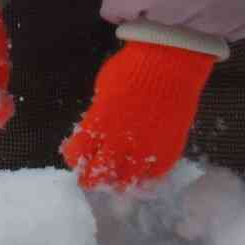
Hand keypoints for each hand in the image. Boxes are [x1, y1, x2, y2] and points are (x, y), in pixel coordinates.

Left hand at [60, 41, 216, 189]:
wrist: (171, 63)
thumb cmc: (133, 66)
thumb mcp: (104, 88)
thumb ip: (100, 112)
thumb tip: (99, 125)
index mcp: (98, 124)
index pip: (77, 154)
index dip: (74, 159)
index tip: (76, 158)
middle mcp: (118, 143)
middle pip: (98, 173)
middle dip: (91, 178)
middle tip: (91, 179)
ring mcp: (144, 149)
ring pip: (126, 179)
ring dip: (118, 181)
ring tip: (116, 180)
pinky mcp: (167, 151)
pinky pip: (153, 174)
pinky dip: (145, 176)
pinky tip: (141, 173)